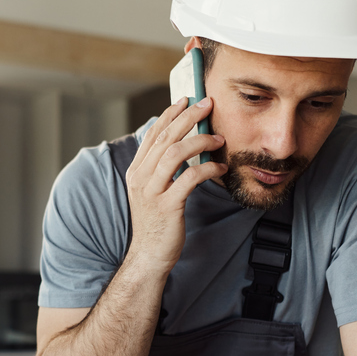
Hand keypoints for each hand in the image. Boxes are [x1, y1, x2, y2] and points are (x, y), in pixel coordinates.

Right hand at [122, 96, 226, 270]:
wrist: (148, 255)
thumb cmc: (156, 223)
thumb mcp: (152, 191)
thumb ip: (160, 168)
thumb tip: (178, 145)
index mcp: (136, 171)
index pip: (153, 134)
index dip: (170, 114)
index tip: (186, 100)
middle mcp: (140, 178)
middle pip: (165, 138)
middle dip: (188, 117)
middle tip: (208, 104)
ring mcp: (152, 192)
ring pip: (175, 154)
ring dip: (199, 141)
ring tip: (219, 139)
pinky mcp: (168, 206)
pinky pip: (189, 179)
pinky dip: (207, 169)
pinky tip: (220, 168)